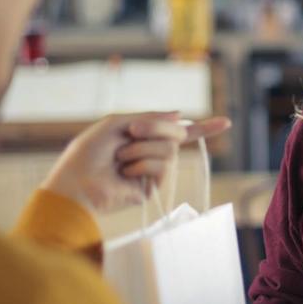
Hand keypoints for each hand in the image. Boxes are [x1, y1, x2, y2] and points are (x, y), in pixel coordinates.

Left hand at [42, 112, 230, 213]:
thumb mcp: (116, 123)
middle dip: (157, 128)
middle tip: (132, 131)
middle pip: (176, 134)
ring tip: (120, 158)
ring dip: (141, 148)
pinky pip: (161, 167)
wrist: (76, 183)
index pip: (177, 131)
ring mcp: (153, 172)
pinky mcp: (152, 189)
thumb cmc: (88, 153)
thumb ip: (149, 116)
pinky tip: (124, 173)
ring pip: (168, 150)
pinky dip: (141, 164)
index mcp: (143, 138)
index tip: (226, 122)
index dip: (203, 127)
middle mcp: (151, 153)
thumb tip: (180, 114)